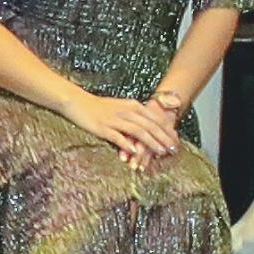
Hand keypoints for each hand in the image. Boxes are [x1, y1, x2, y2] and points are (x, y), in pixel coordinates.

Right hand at [68, 91, 183, 164]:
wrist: (77, 101)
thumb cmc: (99, 107)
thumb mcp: (121, 107)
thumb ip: (135, 116)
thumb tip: (149, 128)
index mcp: (132, 106)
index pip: (155, 119)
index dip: (167, 130)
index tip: (176, 141)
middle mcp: (126, 111)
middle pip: (149, 125)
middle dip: (163, 138)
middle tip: (173, 149)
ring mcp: (115, 119)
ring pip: (138, 131)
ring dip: (151, 142)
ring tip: (160, 152)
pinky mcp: (103, 127)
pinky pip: (118, 136)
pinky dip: (127, 144)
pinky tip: (135, 152)